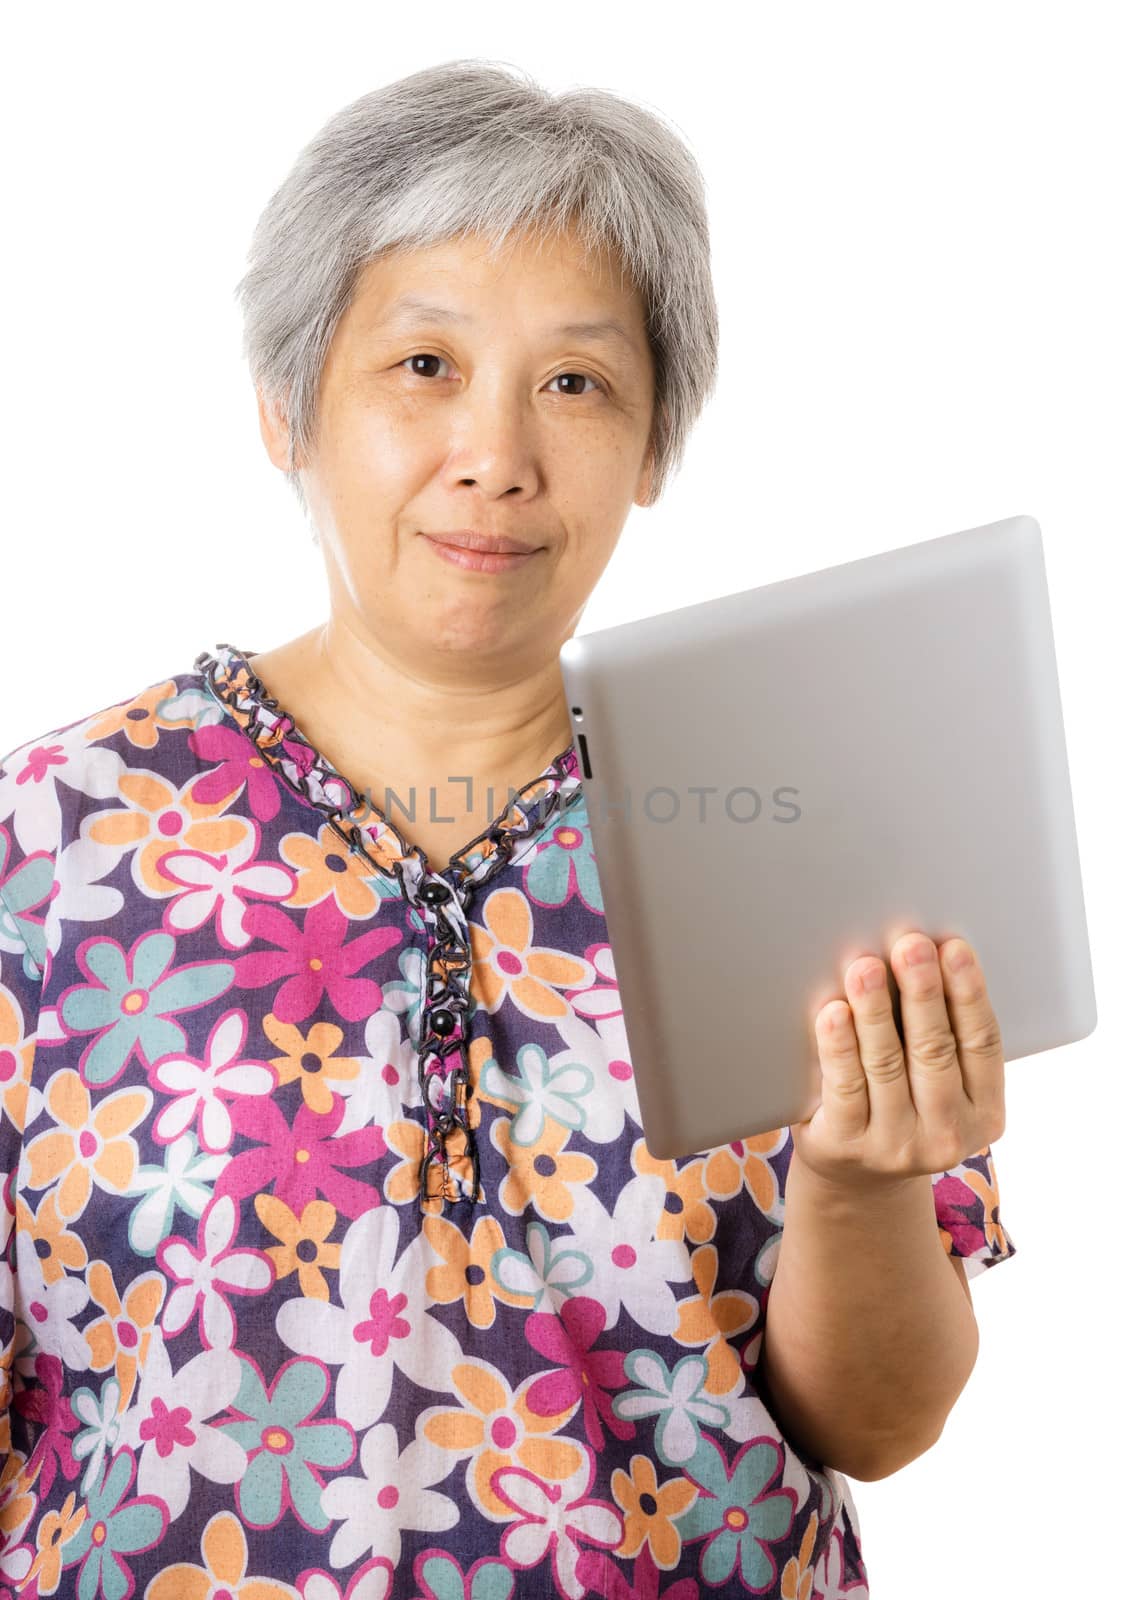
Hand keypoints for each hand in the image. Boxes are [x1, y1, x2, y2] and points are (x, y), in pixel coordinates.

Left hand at [789, 931, 1006, 1191]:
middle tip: (911, 946)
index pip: (983, 1044)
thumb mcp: (937, 1082)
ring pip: (887, 1064)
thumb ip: (939, 1033)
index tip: (954, 947)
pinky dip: (839, 1046)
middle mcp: (947, 1135)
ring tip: (866, 967)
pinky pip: (844, 1087)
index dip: (969, 992)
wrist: (854, 1175)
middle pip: (935, 1050)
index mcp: (985, 1113)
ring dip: (876, 1010)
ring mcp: (896, 1146)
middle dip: (923, 992)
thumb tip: (922, 954)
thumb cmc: (899, 1103)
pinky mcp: (848, 1146)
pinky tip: (835, 1012)